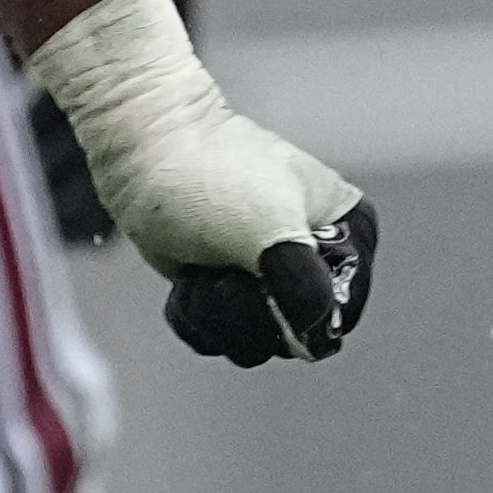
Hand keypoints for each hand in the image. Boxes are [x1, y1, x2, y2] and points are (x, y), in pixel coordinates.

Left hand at [29, 0, 377, 366]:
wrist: (142, 150)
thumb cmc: (210, 174)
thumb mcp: (271, 228)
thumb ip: (306, 293)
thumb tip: (315, 342)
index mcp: (349, 235)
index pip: (339, 316)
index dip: (294, 309)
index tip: (263, 271)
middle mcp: (318, 261)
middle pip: (291, 336)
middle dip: (242, 308)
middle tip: (223, 260)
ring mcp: (271, 277)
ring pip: (251, 342)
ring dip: (214, 308)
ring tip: (202, 260)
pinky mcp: (229, 288)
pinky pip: (219, 336)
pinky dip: (195, 311)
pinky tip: (188, 273)